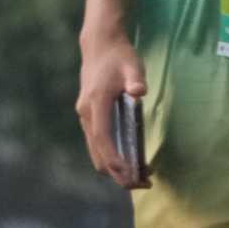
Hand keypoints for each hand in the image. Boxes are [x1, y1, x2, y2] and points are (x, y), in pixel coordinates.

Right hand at [76, 33, 148, 187]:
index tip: (130, 174)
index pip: (102, 138)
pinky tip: (130, 161)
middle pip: (97, 153)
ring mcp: (85, 116)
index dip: (115, 159)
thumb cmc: (119, 56)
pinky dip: (111, 158)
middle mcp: (86, 114)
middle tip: (143, 183)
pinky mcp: (89, 117)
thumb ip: (136, 79)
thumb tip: (139, 92)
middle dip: (118, 173)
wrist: (100, 44)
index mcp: (96, 103)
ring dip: (114, 169)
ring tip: (140, 177)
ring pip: (96, 152)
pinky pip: (97, 145)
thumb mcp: (132, 65)